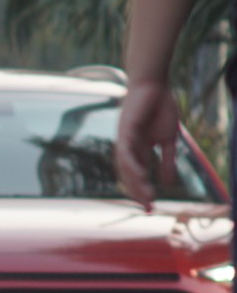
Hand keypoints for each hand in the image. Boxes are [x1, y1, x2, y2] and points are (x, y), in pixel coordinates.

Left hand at [114, 80, 179, 210]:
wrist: (154, 86)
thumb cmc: (160, 109)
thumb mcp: (168, 140)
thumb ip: (167, 161)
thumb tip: (168, 183)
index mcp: (138, 150)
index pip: (137, 175)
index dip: (142, 190)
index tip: (151, 206)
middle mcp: (127, 148)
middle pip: (129, 174)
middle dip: (137, 191)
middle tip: (148, 206)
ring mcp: (124, 139)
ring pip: (125, 166)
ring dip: (135, 181)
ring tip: (146, 195)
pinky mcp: (124, 130)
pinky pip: (125, 151)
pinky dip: (131, 164)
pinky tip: (140, 174)